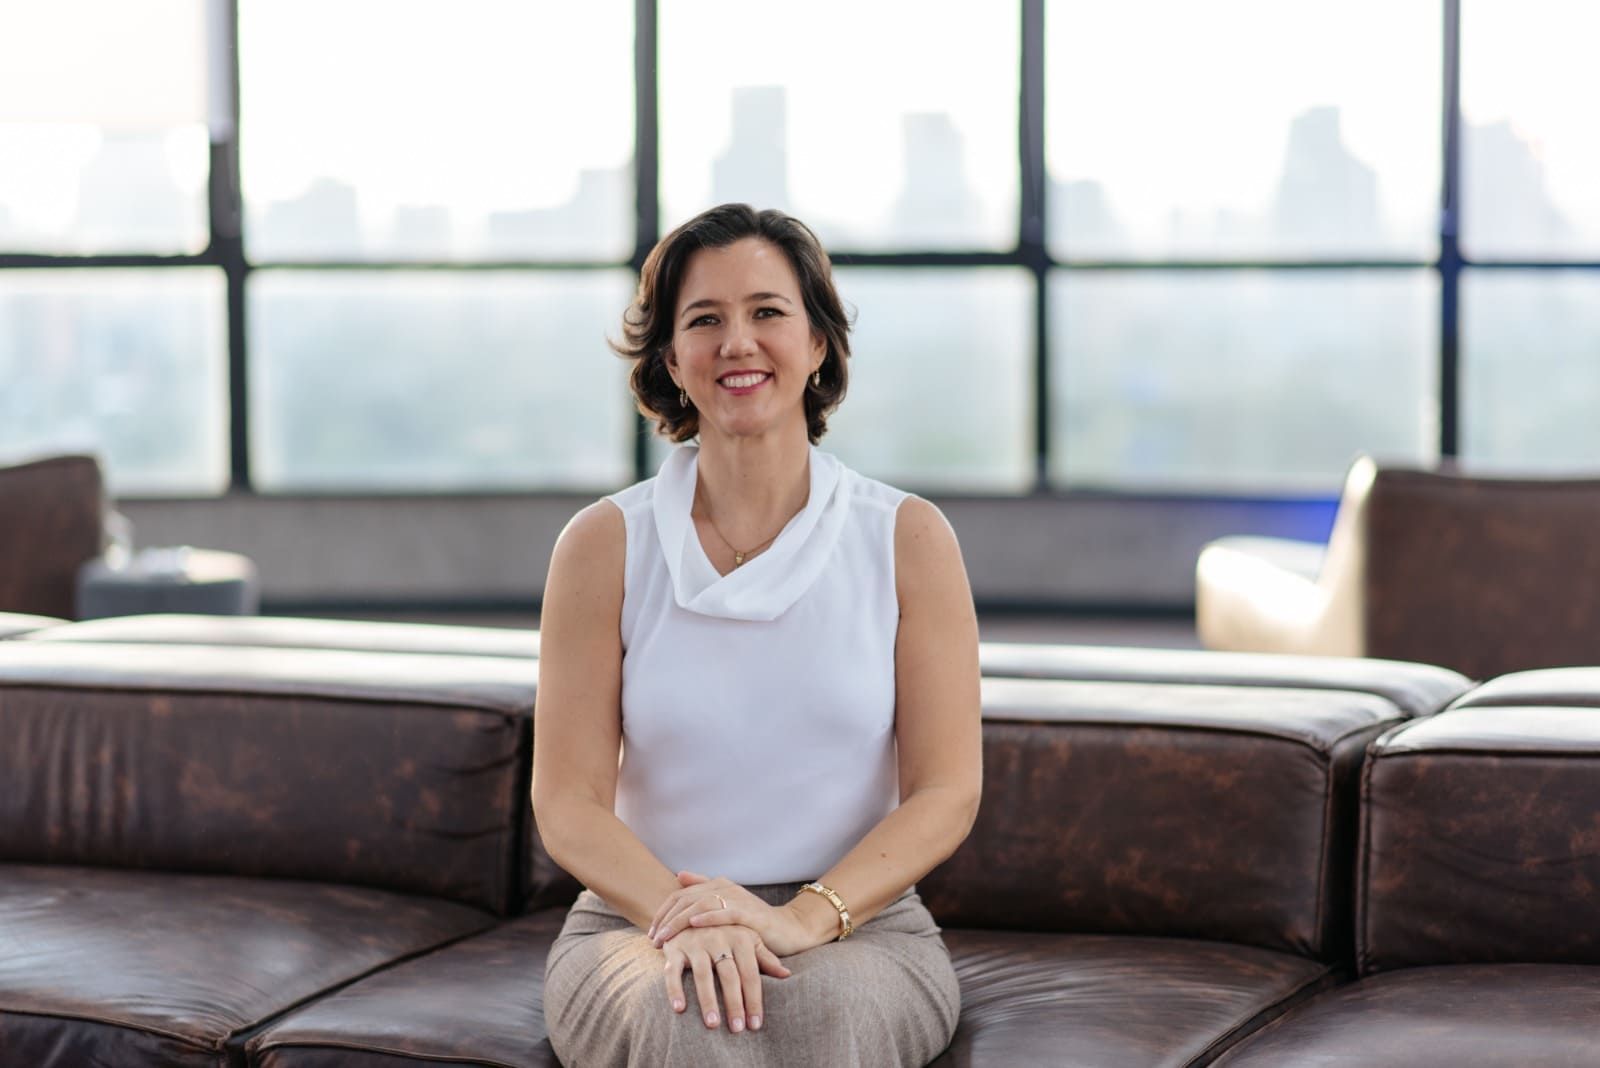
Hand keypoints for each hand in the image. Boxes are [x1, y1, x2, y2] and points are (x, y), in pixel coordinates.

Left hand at [650, 871, 818, 956]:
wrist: (789, 930)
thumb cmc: (753, 923)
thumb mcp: (726, 909)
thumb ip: (704, 890)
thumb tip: (679, 875)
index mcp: (717, 886)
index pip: (680, 895)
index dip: (663, 913)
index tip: (651, 933)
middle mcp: (725, 887)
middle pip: (686, 899)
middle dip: (666, 920)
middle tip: (653, 939)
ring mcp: (738, 898)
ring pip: (700, 904)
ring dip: (680, 921)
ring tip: (666, 936)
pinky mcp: (750, 912)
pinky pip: (726, 912)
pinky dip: (708, 916)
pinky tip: (694, 923)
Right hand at [660, 924, 789, 1032]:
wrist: (693, 907)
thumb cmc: (727, 931)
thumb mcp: (748, 939)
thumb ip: (765, 957)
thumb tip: (786, 974)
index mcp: (740, 937)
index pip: (751, 973)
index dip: (754, 999)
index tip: (755, 1024)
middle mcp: (718, 938)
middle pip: (729, 976)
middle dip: (734, 1004)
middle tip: (737, 1029)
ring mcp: (696, 942)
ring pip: (703, 975)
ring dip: (708, 1000)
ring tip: (713, 1025)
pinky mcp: (675, 947)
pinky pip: (673, 970)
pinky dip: (675, 989)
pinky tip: (679, 1009)